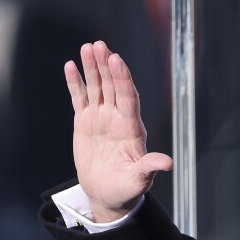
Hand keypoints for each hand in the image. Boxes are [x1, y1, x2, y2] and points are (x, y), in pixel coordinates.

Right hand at [65, 41, 172, 222]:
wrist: (107, 194)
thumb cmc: (127, 188)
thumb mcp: (139, 180)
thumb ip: (149, 167)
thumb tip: (168, 163)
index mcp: (132, 128)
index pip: (128, 98)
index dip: (123, 79)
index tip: (117, 61)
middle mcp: (117, 118)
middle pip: (113, 86)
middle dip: (106, 66)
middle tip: (100, 45)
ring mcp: (101, 118)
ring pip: (97, 87)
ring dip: (92, 68)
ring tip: (87, 47)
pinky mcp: (85, 122)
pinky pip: (80, 98)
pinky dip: (75, 83)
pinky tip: (70, 65)